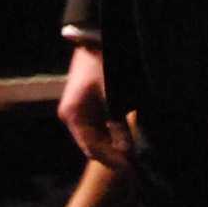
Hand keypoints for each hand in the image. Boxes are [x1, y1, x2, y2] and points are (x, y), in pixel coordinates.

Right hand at [57, 45, 132, 169]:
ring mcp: (79, 111)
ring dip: (114, 145)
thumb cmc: (102, 64)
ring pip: (97, 138)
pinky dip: (112, 134)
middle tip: (136, 165)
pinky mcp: (87, 105)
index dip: (113, 161)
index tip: (132, 169)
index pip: (93, 150)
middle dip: (114, 155)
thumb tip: (127, 151)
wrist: (95, 37)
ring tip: (134, 153)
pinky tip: (127, 137)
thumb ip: (119, 124)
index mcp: (73, 116)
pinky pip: (100, 127)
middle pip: (94, 146)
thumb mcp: (112, 94)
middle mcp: (72, 117)